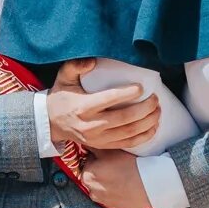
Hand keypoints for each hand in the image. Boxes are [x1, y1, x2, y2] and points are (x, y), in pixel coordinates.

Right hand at [47, 58, 161, 149]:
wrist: (51, 123)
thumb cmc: (61, 97)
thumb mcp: (63, 78)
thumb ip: (75, 66)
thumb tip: (92, 62)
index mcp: (83, 107)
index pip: (110, 99)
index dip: (128, 94)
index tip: (141, 87)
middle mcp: (92, 125)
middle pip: (125, 118)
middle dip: (145, 109)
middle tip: (155, 99)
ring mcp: (99, 138)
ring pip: (129, 132)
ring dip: (148, 122)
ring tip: (158, 110)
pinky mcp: (104, 145)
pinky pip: (128, 144)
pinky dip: (144, 136)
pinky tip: (153, 127)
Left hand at [79, 148, 152, 207]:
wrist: (148, 185)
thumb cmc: (128, 165)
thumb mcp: (109, 150)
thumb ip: (94, 147)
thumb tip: (87, 143)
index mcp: (86, 175)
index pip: (89, 161)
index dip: (99, 156)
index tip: (109, 156)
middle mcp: (91, 190)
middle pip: (93, 175)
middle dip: (101, 169)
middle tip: (116, 164)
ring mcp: (102, 200)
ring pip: (101, 186)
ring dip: (107, 181)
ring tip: (121, 174)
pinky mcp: (113, 206)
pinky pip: (110, 195)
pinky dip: (114, 190)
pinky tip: (124, 184)